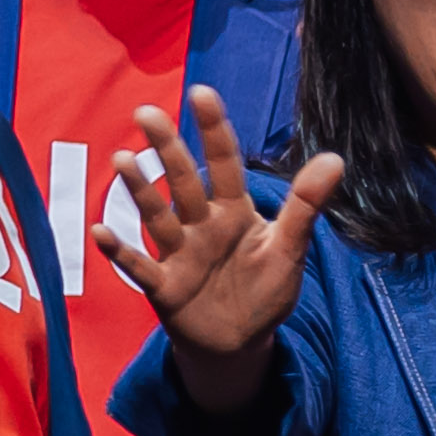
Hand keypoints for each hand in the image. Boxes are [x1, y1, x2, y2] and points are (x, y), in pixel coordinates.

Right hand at [109, 86, 336, 417]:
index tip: (201, 92)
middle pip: (183, 181)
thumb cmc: (265, 289)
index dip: (213, 129)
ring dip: (140, 191)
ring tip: (122, 160)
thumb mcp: (290, 249)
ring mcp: (180, 254)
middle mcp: (202, 225)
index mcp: (235, 211)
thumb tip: (335, 158)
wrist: (241, 343)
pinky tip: (100, 230)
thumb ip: (306, 205)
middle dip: (167, 148)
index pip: (224, 163)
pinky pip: (139, 266)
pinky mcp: (164, 288)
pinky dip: (120, 252)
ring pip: (157, 216)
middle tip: (146, 112)